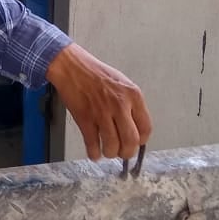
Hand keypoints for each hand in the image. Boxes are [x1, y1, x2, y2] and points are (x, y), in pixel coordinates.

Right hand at [46, 43, 151, 160]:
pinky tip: (94, 153)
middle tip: (123, 153)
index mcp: (133, 95)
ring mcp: (102, 112)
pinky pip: (92, 143)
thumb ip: (131, 104)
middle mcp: (120, 105)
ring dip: (110, 153)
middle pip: (131, 141)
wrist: (72, 67)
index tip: (136, 143)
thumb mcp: (122, 83)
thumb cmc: (95, 73)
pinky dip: (94, 153)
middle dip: (127, 152)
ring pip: (112, 145)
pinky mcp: (85, 118)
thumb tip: (134, 126)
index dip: (141, 141)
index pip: (146, 127)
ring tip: (107, 151)